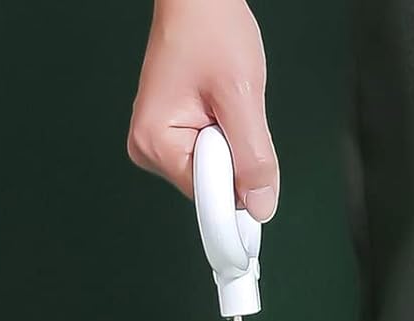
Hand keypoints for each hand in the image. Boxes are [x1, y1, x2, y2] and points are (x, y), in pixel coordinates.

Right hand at [127, 0, 277, 220]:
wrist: (200, 0)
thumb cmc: (210, 29)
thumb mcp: (241, 96)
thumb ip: (253, 157)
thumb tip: (260, 206)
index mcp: (155, 142)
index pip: (209, 200)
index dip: (238, 195)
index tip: (256, 198)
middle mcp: (152, 148)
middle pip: (215, 189)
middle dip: (238, 160)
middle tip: (233, 115)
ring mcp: (164, 143)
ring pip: (220, 175)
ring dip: (236, 147)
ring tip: (226, 105)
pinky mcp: (179, 137)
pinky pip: (219, 159)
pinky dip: (232, 140)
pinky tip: (223, 109)